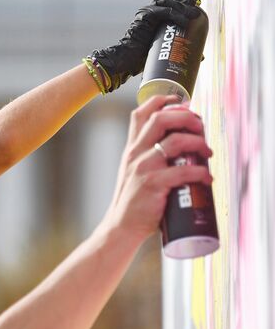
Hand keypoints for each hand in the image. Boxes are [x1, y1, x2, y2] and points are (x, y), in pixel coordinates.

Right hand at [88, 0, 203, 92]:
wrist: (126, 61)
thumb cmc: (142, 59)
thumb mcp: (163, 51)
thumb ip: (180, 50)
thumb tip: (202, 56)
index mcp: (152, 16)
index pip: (169, 0)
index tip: (197, 4)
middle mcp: (148, 11)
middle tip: (197, 5)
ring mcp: (146, 12)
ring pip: (168, 2)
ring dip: (183, 7)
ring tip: (195, 15)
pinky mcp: (145, 17)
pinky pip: (165, 12)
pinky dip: (177, 16)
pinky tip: (186, 22)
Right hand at [103, 93, 213, 243]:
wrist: (121, 227)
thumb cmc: (133, 201)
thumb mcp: (134, 172)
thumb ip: (149, 158)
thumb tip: (181, 147)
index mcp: (132, 148)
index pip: (141, 113)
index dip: (162, 101)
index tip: (182, 102)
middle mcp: (136, 154)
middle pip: (160, 119)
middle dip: (186, 117)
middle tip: (200, 125)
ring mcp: (144, 168)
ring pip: (176, 141)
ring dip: (199, 143)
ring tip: (208, 152)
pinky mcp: (153, 185)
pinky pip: (183, 171)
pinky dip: (200, 172)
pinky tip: (207, 178)